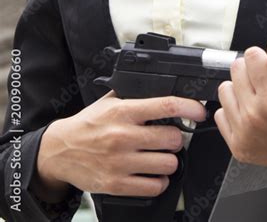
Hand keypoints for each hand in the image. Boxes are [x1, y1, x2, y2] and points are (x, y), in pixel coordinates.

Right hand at [34, 91, 206, 198]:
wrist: (60, 151)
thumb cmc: (88, 125)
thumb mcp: (110, 101)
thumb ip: (136, 96)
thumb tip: (165, 87)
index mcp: (123, 112)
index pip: (166, 106)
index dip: (189, 107)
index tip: (200, 111)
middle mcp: (123, 136)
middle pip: (172, 138)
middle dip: (177, 138)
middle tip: (170, 137)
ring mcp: (120, 162)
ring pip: (168, 163)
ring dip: (170, 160)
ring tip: (161, 155)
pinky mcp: (117, 184)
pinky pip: (154, 186)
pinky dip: (160, 181)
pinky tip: (154, 173)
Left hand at [215, 38, 266, 178]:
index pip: (250, 56)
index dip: (263, 58)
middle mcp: (254, 116)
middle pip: (236, 70)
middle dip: (251, 71)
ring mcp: (243, 133)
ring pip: (224, 90)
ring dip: (239, 89)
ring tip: (258, 98)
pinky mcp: (237, 146)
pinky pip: (220, 114)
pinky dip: (233, 110)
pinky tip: (250, 114)